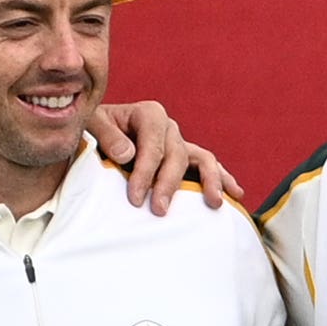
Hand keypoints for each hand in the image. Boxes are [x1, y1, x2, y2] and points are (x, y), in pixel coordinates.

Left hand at [87, 101, 241, 214]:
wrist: (97, 136)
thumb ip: (106, 136)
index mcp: (149, 114)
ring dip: (209, 181)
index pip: (153, 145)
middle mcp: (169, 126)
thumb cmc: (94, 131)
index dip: (145, 172)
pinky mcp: (186, 157)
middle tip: (158, 210)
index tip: (134, 198)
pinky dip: (222, 178)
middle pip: (177, 155)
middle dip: (168, 184)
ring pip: (202, 159)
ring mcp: (180, 142)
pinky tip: (234, 194)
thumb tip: (127, 154)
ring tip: (213, 203)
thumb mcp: (92, 126)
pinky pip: (208, 166)